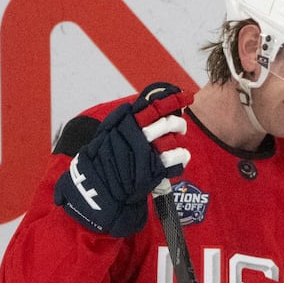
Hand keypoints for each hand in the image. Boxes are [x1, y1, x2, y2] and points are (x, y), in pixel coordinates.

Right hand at [53, 82, 190, 238]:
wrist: (99, 186)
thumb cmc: (101, 160)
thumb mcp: (107, 134)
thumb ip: (122, 121)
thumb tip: (137, 108)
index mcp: (126, 123)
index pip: (151, 107)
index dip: (170, 100)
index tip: (184, 97)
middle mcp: (137, 135)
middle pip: (166, 122)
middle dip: (177, 123)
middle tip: (180, 126)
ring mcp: (146, 152)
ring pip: (172, 139)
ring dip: (179, 141)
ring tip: (180, 143)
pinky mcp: (154, 169)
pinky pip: (175, 159)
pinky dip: (181, 157)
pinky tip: (180, 158)